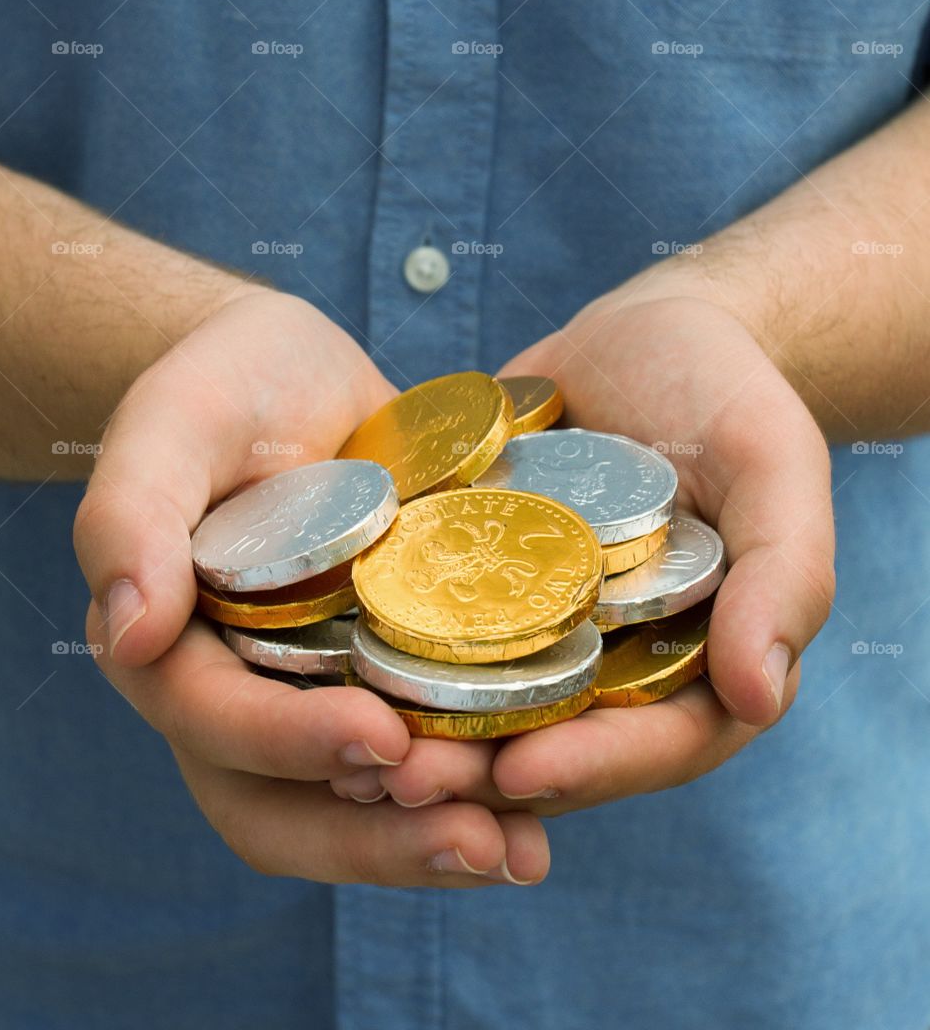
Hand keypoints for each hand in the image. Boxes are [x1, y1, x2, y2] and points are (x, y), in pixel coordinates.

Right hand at [75, 290, 547, 884]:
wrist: (292, 375)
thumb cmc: (222, 387)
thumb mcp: (173, 422)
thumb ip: (132, 514)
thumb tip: (126, 630)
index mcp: (174, 648)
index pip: (216, 722)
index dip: (290, 742)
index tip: (380, 740)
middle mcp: (242, 695)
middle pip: (286, 807)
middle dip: (377, 839)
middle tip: (477, 842)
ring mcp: (317, 696)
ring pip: (358, 808)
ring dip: (434, 842)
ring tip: (523, 852)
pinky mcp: (390, 677)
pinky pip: (425, 757)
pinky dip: (479, 791)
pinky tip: (548, 802)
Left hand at [371, 294, 834, 815]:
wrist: (648, 329)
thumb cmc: (728, 391)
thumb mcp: (775, 463)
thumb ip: (785, 574)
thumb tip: (759, 692)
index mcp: (696, 660)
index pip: (656, 742)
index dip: (595, 767)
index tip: (523, 775)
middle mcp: (612, 660)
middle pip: (552, 742)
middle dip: (480, 768)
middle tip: (404, 779)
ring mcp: (537, 626)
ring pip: (477, 701)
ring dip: (417, 729)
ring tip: (346, 739)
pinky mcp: (473, 581)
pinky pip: (426, 628)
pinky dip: (384, 650)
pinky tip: (323, 657)